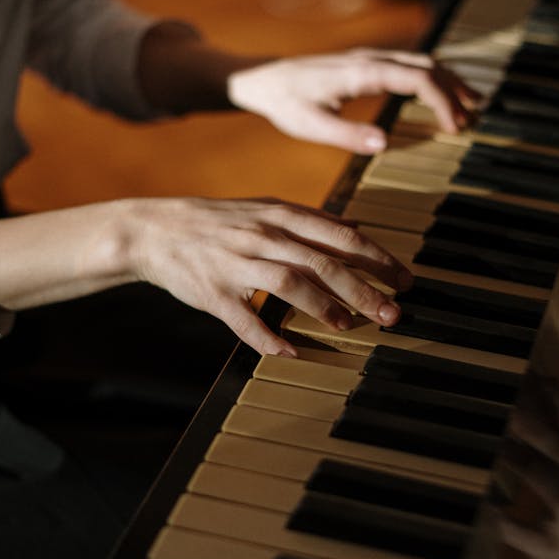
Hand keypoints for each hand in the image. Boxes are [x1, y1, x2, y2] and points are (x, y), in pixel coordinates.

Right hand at [132, 196, 411, 355]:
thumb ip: (309, 220)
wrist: (153, 230)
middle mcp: (262, 236)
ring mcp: (236, 264)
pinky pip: (243, 319)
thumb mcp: (264, 208)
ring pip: (288, 283)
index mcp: (279, 214)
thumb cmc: (217, 222)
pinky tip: (291, 351)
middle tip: (392, 312)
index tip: (405, 279)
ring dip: (323, 307)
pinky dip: (267, 337)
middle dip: (363, 289)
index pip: (339, 236)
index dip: (377, 258)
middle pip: (322, 262)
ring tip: (349, 325)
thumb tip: (356, 229)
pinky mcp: (212, 293)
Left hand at [228, 48, 480, 152]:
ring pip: (421, 60)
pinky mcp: (366, 63)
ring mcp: (370, 58)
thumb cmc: (285, 103)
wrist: (263, 80)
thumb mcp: (310, 126)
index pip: (418, 79)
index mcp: (361, 73)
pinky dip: (432, 76)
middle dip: (454, 90)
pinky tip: (440, 93)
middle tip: (471, 119)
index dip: (442, 101)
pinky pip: (409, 64)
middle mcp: (370, 59)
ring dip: (448, 80)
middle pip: (427, 65)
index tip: (454, 127)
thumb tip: (384, 143)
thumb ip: (347, 135)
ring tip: (470, 104)